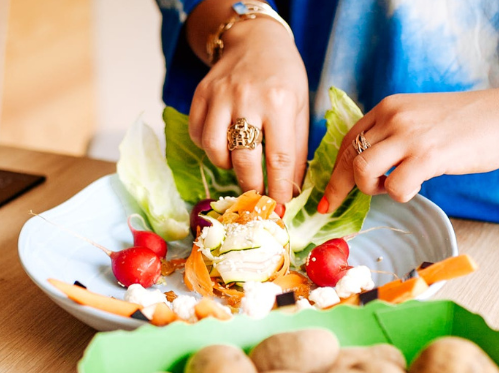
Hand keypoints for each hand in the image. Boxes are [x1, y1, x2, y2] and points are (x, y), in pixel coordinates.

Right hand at [187, 18, 308, 204]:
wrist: (254, 40)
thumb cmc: (283, 76)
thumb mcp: (300, 107)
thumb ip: (296, 148)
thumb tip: (291, 189)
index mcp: (280, 102)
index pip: (279, 157)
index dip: (279, 187)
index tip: (280, 206)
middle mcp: (248, 98)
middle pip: (244, 158)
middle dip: (251, 186)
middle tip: (257, 196)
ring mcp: (220, 95)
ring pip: (214, 148)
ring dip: (226, 165)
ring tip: (239, 164)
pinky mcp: (201, 94)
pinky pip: (198, 133)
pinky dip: (208, 147)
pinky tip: (222, 144)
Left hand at [321, 88, 498, 211]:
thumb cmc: (467, 123)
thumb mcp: (420, 116)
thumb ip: (393, 133)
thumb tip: (366, 165)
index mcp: (388, 107)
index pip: (347, 140)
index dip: (334, 169)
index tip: (328, 192)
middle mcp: (393, 117)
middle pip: (348, 158)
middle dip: (337, 188)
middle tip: (333, 207)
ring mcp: (409, 136)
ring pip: (362, 172)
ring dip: (372, 189)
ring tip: (393, 187)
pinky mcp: (428, 156)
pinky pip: (394, 187)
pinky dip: (400, 195)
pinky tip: (416, 188)